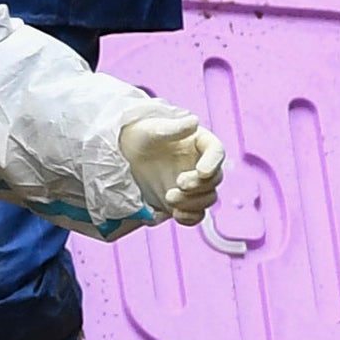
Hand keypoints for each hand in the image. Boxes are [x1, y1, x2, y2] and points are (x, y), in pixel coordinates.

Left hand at [117, 105, 225, 226]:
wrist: (123, 157)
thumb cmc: (138, 136)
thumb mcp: (151, 129)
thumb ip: (172, 128)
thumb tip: (194, 122)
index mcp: (199, 143)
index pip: (216, 151)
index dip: (213, 162)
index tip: (202, 171)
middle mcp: (200, 165)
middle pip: (215, 179)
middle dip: (199, 185)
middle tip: (179, 184)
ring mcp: (193, 186)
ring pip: (208, 199)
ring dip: (194, 202)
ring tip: (169, 197)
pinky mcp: (183, 203)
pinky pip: (196, 215)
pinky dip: (190, 217)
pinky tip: (176, 214)